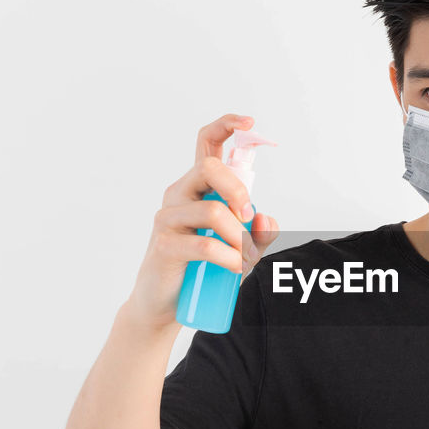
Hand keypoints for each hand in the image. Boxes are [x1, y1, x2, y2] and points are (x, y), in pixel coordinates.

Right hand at [125, 113, 280, 331]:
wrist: (163, 305)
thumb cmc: (201, 272)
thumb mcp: (238, 249)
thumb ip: (257, 234)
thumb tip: (266, 219)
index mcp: (195, 188)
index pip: (205, 145)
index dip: (225, 126)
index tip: (248, 123)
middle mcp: (178, 196)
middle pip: (209, 168)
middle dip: (239, 191)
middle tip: (249, 219)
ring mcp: (167, 219)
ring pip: (213, 211)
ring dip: (240, 238)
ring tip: (245, 259)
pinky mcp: (164, 245)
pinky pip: (205, 244)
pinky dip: (230, 257)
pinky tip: (235, 268)